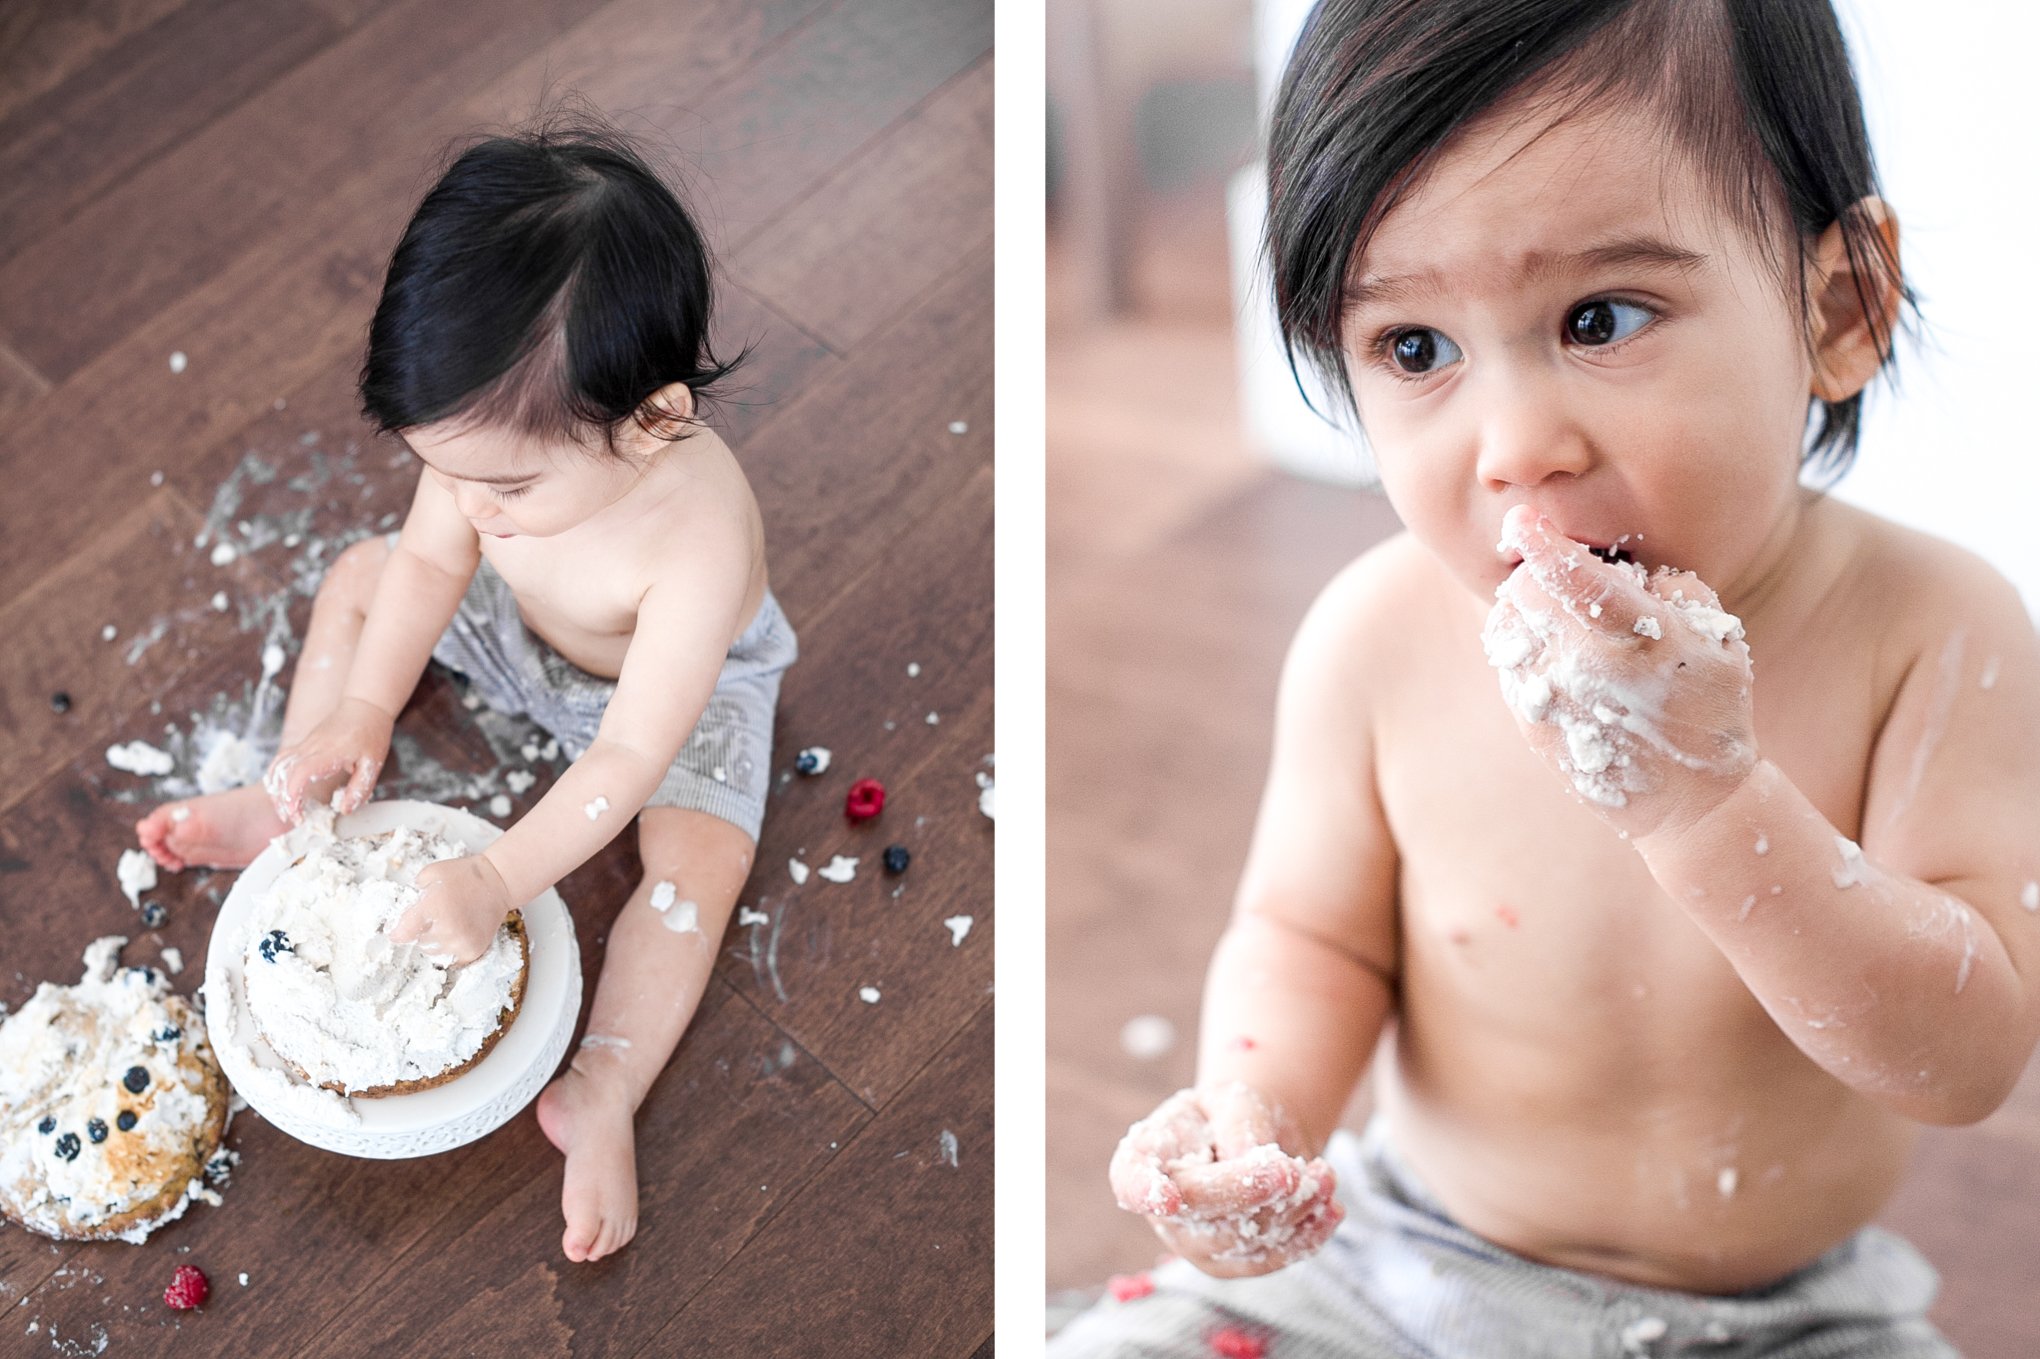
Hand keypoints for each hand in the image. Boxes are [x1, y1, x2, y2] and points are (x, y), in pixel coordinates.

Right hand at [263, 698, 393, 823]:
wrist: (364, 705)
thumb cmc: (371, 735)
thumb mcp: (373, 764)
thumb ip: (359, 788)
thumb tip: (344, 810)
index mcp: (330, 752)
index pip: (300, 772)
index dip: (293, 795)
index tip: (297, 815)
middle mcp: (311, 747)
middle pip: (283, 773)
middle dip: (282, 800)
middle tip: (293, 819)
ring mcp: (305, 744)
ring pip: (278, 766)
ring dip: (276, 790)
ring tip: (285, 810)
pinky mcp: (303, 744)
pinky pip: (281, 760)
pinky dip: (276, 777)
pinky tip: (281, 791)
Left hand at [392, 854, 513, 966]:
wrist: (498, 882)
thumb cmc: (464, 875)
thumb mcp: (431, 873)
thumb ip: (413, 893)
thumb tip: (403, 913)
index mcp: (433, 907)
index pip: (402, 933)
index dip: (397, 933)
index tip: (396, 932)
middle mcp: (448, 928)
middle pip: (418, 943)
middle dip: (421, 932)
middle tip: (433, 919)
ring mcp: (462, 941)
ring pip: (434, 952)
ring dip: (435, 941)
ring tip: (447, 924)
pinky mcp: (474, 950)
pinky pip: (452, 958)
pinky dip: (451, 948)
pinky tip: (458, 933)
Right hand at [1108, 1082, 1341, 1277]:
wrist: (1256, 1144)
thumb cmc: (1233, 1114)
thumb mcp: (1235, 1100)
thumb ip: (1240, 1127)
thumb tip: (1255, 1165)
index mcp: (1143, 1158)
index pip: (1132, 1179)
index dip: (1144, 1189)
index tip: (1165, 1196)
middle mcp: (1161, 1212)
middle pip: (1203, 1210)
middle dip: (1253, 1191)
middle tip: (1297, 1170)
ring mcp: (1195, 1246)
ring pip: (1245, 1238)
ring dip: (1293, 1209)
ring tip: (1325, 1175)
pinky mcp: (1234, 1265)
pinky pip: (1271, 1258)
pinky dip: (1306, 1235)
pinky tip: (1330, 1209)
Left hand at [1483, 507, 1757, 839]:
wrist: (1692, 803)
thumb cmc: (1709, 706)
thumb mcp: (1718, 639)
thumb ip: (1673, 589)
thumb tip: (1626, 568)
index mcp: (1643, 640)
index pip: (1579, 580)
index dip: (1546, 544)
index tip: (1523, 518)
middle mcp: (1590, 669)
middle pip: (1526, 592)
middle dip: (1537, 574)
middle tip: (1558, 580)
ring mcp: (1555, 700)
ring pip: (1507, 626)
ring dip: (1526, 611)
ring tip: (1562, 626)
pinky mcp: (1531, 725)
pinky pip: (1507, 664)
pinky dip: (1526, 650)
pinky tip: (1559, 663)